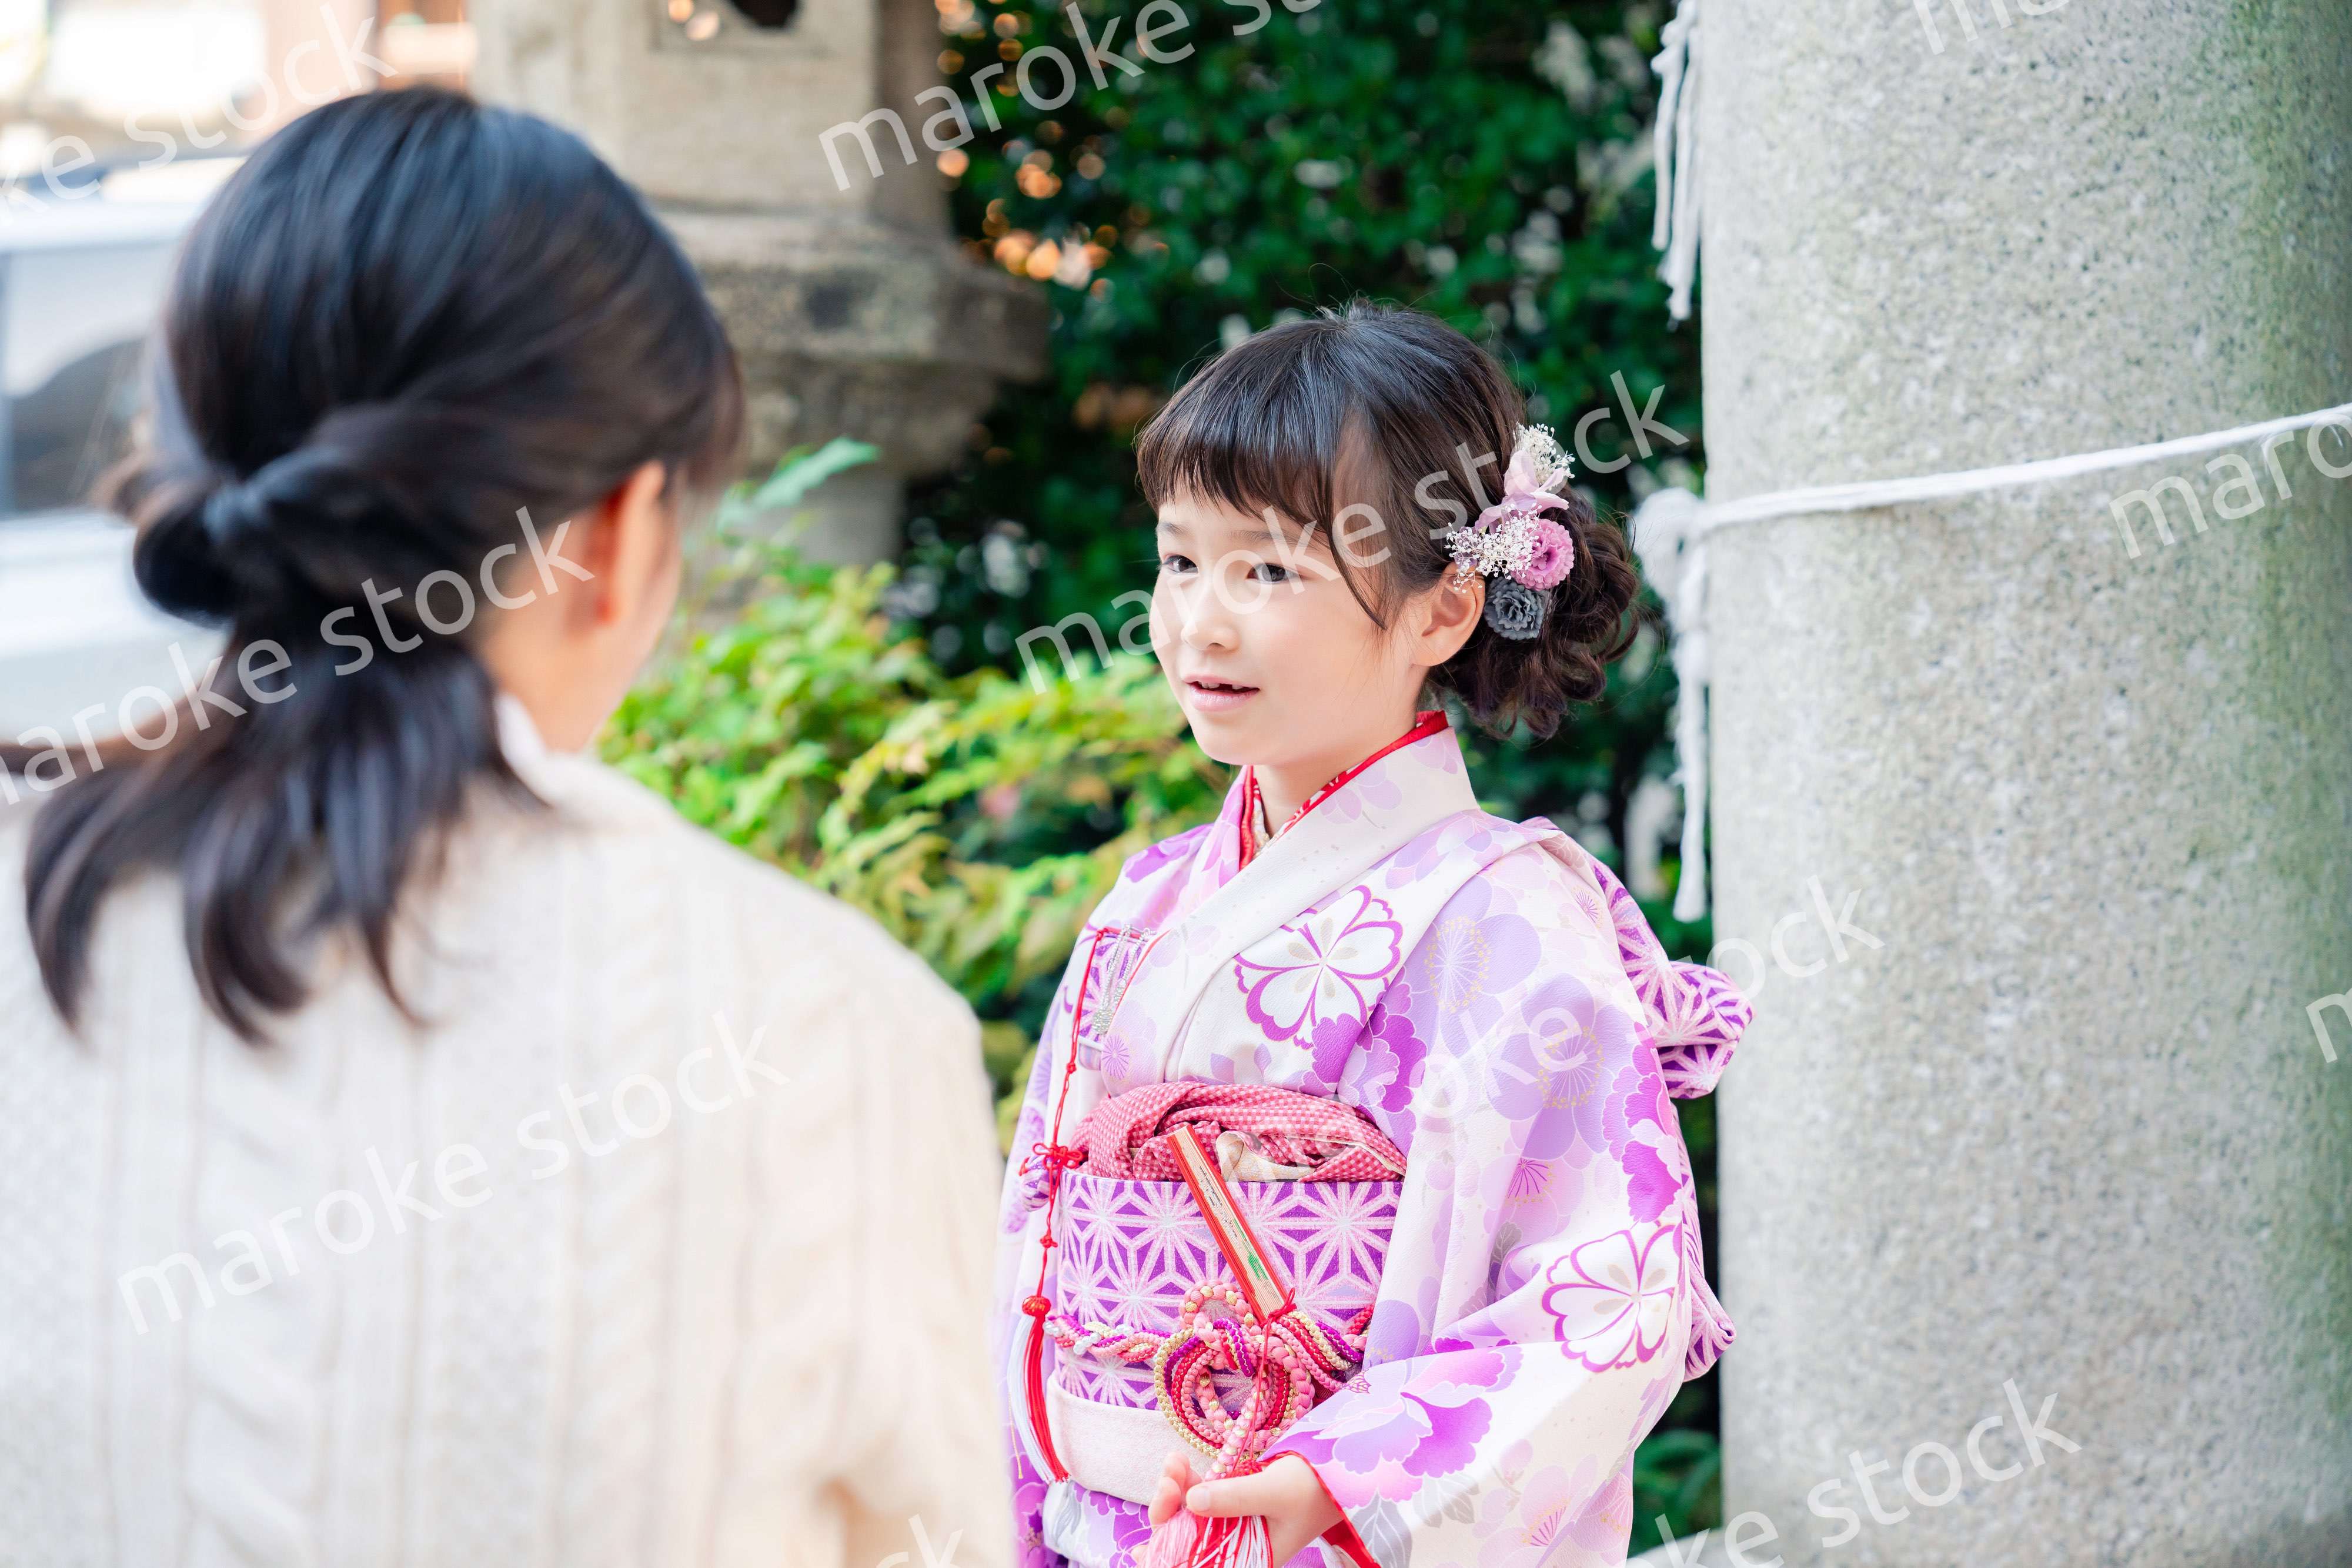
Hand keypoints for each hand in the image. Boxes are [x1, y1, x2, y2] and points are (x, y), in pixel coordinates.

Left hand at [1146, 1450, 1343, 1563]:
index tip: (1144, 1548)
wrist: (1338, 1468)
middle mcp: (1232, 1548)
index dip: (1167, 1561)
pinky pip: (1198, 1495)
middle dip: (1168, 1512)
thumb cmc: (1313, 1488)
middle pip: (1184, 1540)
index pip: (1196, 1567)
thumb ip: (1233, 1498)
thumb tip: (1190, 1501)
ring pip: (1187, 1514)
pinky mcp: (1229, 1502)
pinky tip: (1179, 1461)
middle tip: (1168, 1479)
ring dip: (1174, 1490)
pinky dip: (1186, 1480)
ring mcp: (1229, 1523)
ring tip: (1174, 1462)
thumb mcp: (1274, 1492)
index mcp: (1245, 1561)